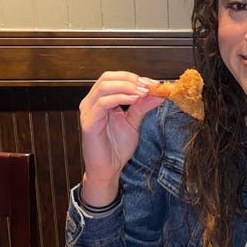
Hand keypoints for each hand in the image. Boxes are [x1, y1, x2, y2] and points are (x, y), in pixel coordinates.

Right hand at [79, 71, 163, 205]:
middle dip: (130, 79)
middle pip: (107, 78)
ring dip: (127, 86)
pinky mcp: (89, 123)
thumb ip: (142, 106)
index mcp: (101, 100)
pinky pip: (102, 103)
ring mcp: (88, 112)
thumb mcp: (133, 121)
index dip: (134, 77)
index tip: (154, 83)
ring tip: (143, 92)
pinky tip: (134, 100)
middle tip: (149, 86)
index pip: (114, 78)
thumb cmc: (117, 147)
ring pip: (104, 87)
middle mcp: (92, 102)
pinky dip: (119, 98)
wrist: (109, 169)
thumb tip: (158, 92)